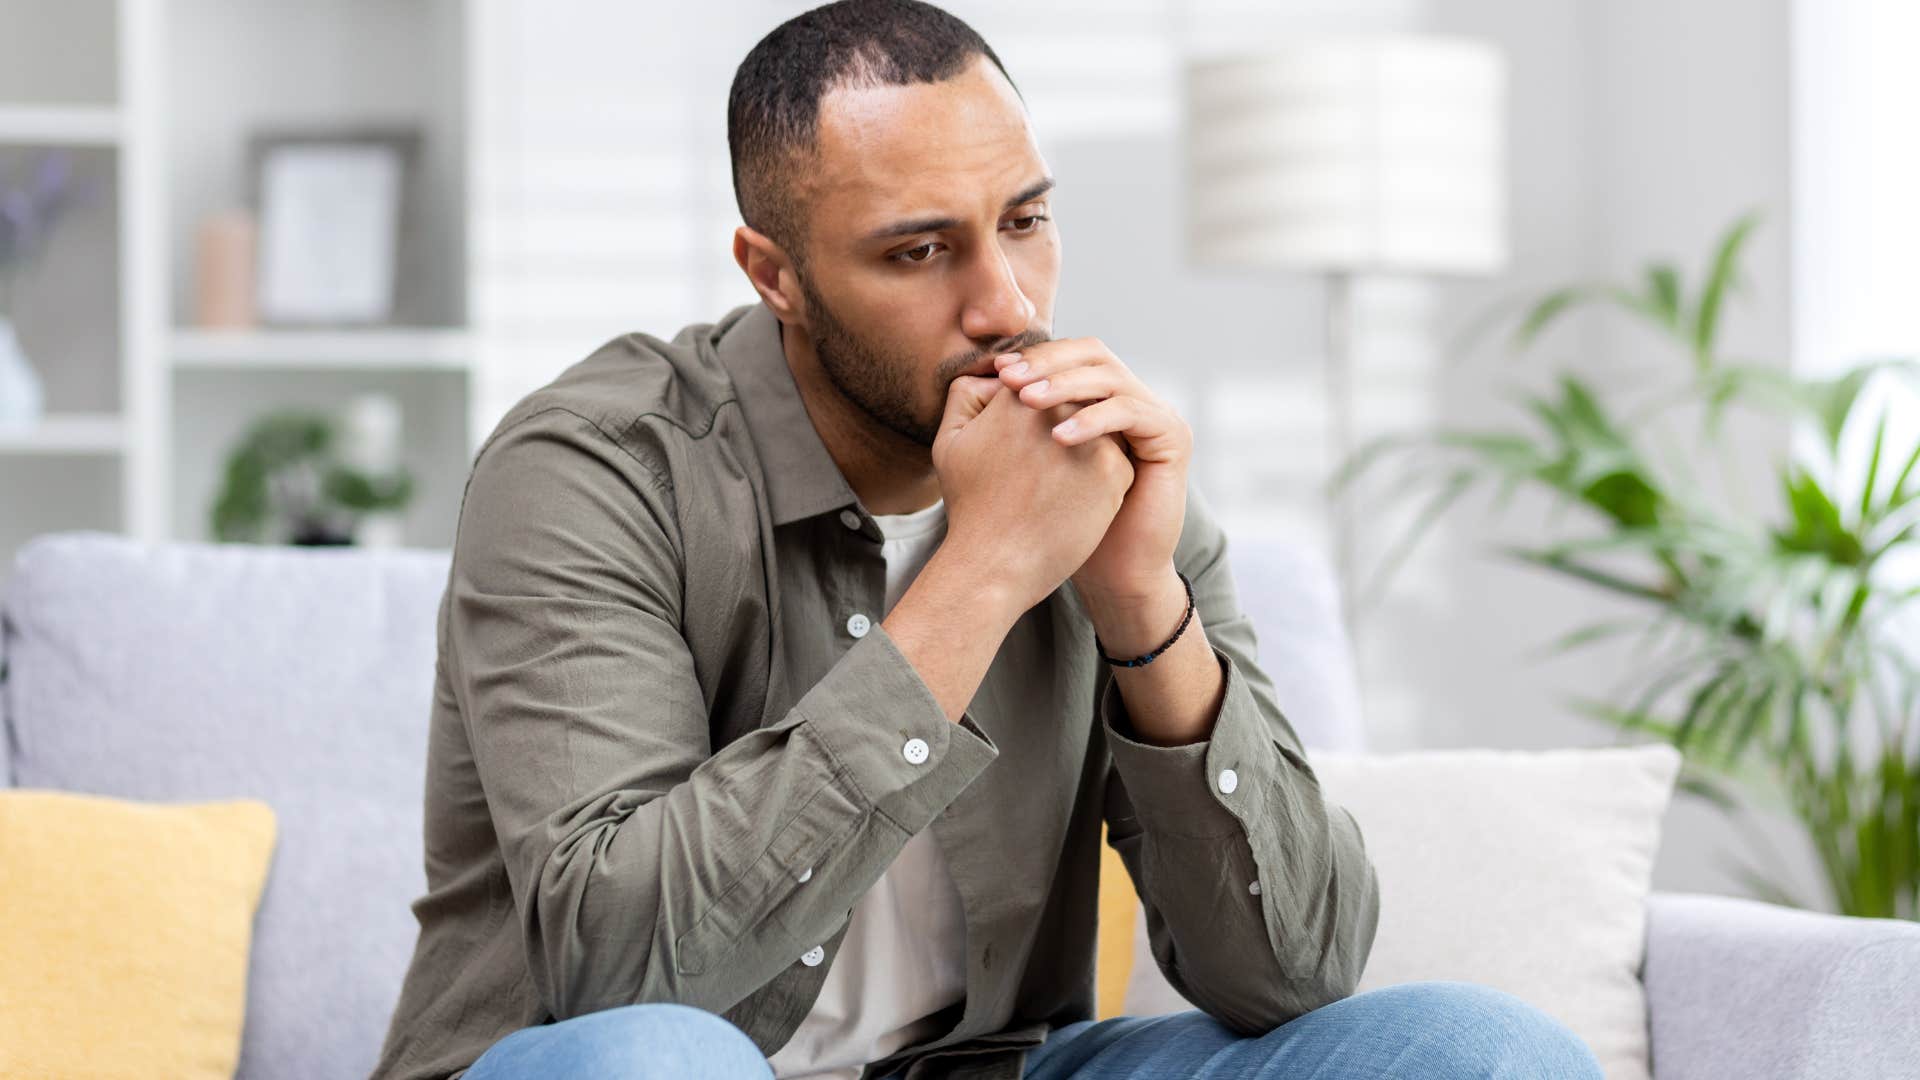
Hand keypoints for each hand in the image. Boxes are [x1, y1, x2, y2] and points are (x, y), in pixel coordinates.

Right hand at [931, 375, 1134, 613]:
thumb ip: (966, 394)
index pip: (1046, 380)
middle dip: (1068, 424)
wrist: (996, 564)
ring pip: (1101, 428)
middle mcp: (1060, 407)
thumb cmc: (971, 507)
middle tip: (1049, 465)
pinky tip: (1077, 502)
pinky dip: (1103, 478)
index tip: (1030, 441)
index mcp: (1020, 394)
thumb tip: (995, 372)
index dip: (1039, 406)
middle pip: (1077, 401)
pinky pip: (1119, 460)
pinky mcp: (1115, 469)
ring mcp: (1092, 437)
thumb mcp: (950, 441)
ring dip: (1091, 446)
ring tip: (1061, 482)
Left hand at [994, 339, 1191, 604]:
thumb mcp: (1032, 461)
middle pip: (1093, 352)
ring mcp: (1155, 413)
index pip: (1069, 355)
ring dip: (1065, 385)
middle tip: (1010, 379)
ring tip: (1026, 401)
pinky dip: (1093, 419)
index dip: (1034, 357)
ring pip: (1110, 377)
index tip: (995, 370)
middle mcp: (1131, 397)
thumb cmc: (1064, 522)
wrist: (1111, 568)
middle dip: (1048, 362)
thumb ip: (1013, 418)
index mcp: (1101, 398)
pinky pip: (1131, 412)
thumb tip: (979, 376)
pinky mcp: (1172, 436)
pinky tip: (1058, 438)